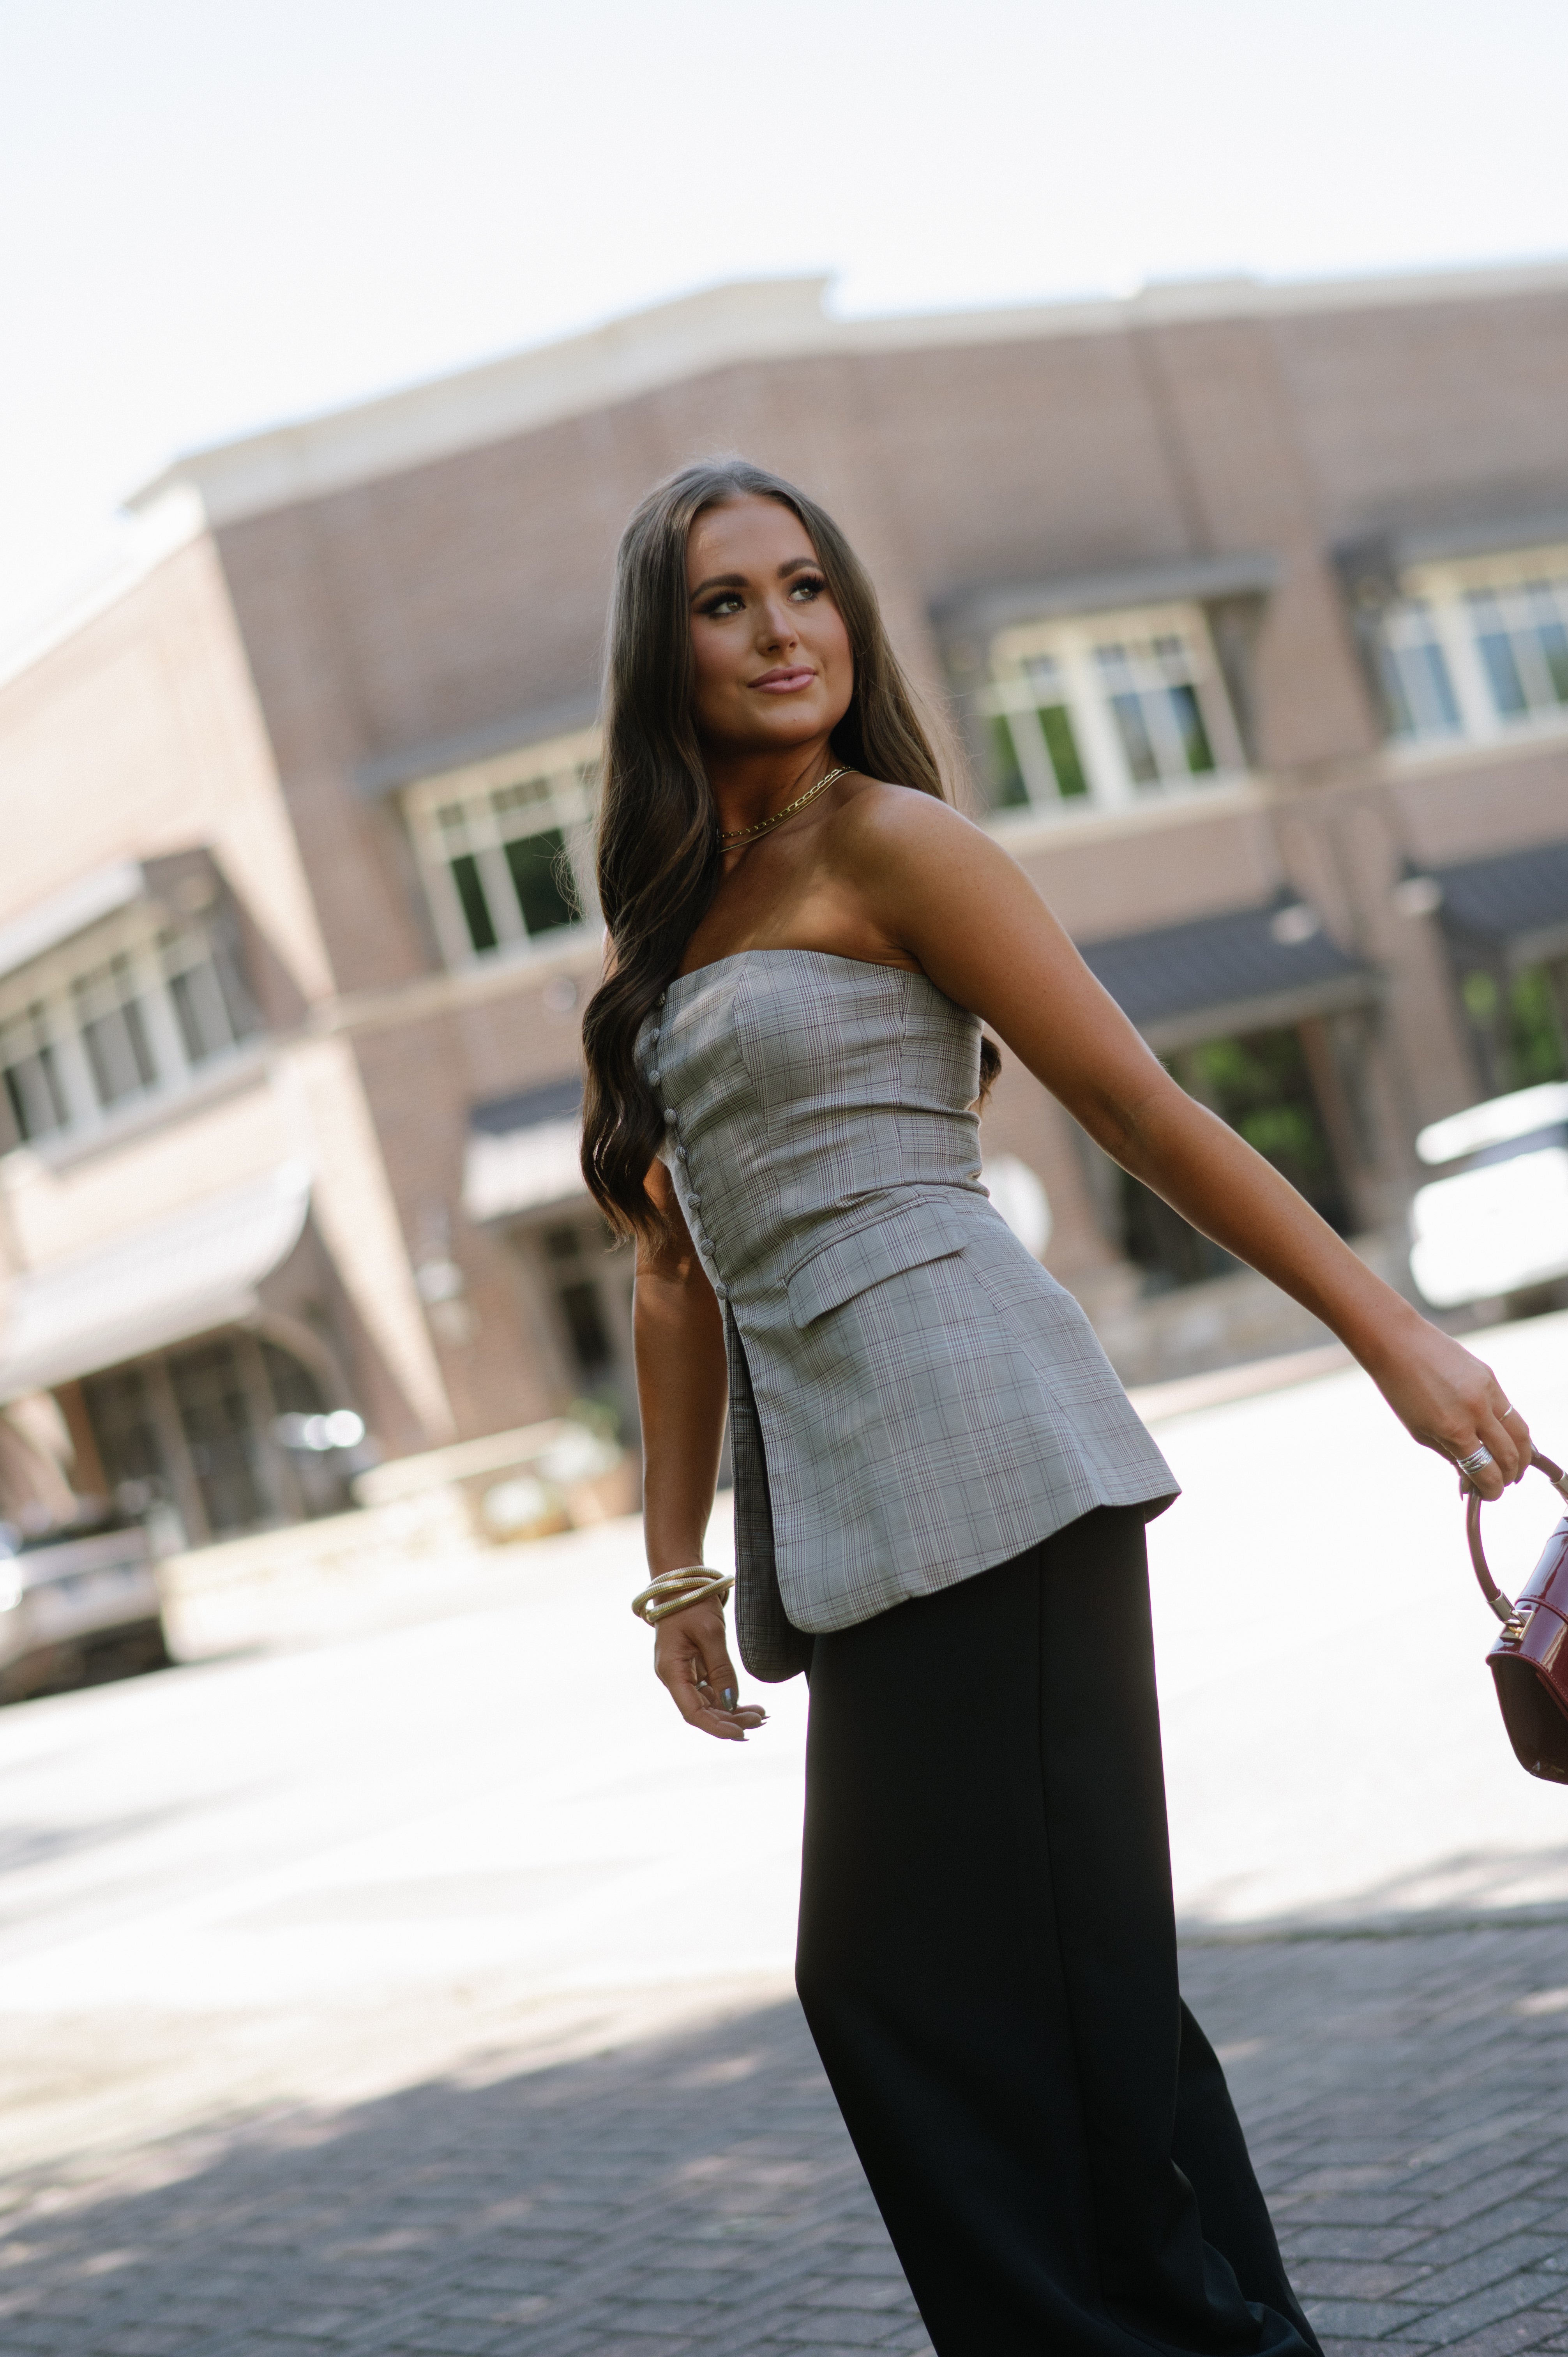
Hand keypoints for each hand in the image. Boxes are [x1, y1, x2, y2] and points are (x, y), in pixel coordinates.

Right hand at [653, 1600, 767, 1740]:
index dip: (716, 1727)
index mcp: (671, 1671)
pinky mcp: (694, 1666)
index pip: (692, 1712)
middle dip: (730, 1720)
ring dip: (732, 1711)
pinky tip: (748, 1704)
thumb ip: (721, 1669)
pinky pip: (711, 1689)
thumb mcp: (711, 1633)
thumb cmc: (691, 1602)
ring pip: (708, 1702)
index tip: (741, 1733)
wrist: (682, 1582)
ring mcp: (684, 1672)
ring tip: (759, 1715)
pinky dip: (729, 1697)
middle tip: (759, 1720)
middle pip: (702, 1710)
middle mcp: (675, 1676)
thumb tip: (730, 1702)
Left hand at [1366, 1314, 1530, 1500]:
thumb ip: (1450, 1455)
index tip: (1490, 1495)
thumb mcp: (1419, 1431)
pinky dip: (1512, 1429)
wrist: (1398, 1343)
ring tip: (1514, 1466)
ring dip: (1522, 1455)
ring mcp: (1487, 1391)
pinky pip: (1510, 1410)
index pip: (1487, 1471)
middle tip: (1504, 1482)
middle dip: (1510, 1475)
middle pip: (1510, 1455)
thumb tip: (1473, 1477)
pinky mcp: (1491, 1377)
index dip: (1492, 1490)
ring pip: (1521, 1432)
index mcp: (1454, 1429)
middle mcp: (1476, 1411)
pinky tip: (1505, 1437)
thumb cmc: (1401, 1389)